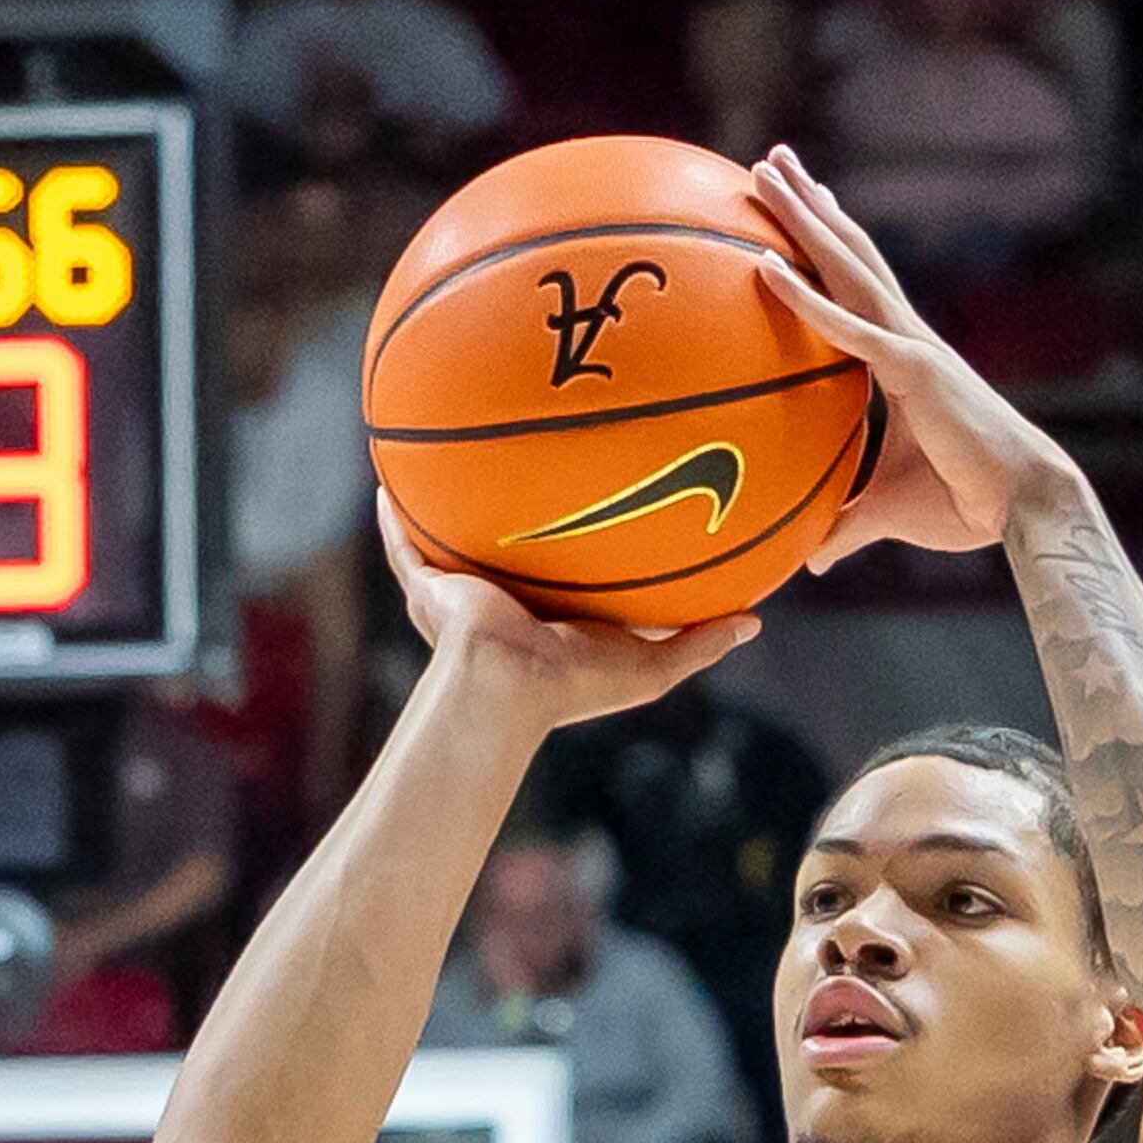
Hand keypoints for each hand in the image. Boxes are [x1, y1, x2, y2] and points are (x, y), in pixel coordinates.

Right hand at [376, 492, 753, 732]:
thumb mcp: (650, 669)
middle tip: (534, 462)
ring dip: (453, 502)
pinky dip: (393, 515)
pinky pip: (404, 543)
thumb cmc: (572, 688)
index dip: (582, 539)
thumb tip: (754, 623)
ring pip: (454, 537)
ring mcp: (463, 592)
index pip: (568, 572)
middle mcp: (505, 602)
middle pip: (511, 545)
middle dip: (517, 512)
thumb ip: (698, 644)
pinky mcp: (429, 587)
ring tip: (456, 452)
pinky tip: (389, 477)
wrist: (504, 690)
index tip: (608, 501)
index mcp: (553, 618)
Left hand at [743, 145, 1074, 569]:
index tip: (799, 207)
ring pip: (848, 266)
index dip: (827, 244)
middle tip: (769, 160)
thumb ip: (845, 526)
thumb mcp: (886, 515)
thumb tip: (810, 556)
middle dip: (810, 204)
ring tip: (765, 169)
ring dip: (805, 216)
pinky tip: (765, 266)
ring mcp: (911, 346)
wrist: (1022, 510)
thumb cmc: (966, 508)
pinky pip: (848, 329)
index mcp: (901, 359)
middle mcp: (905, 337)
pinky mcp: (914, 370)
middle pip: (848, 254)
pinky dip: (805, 299)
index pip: (856, 287)